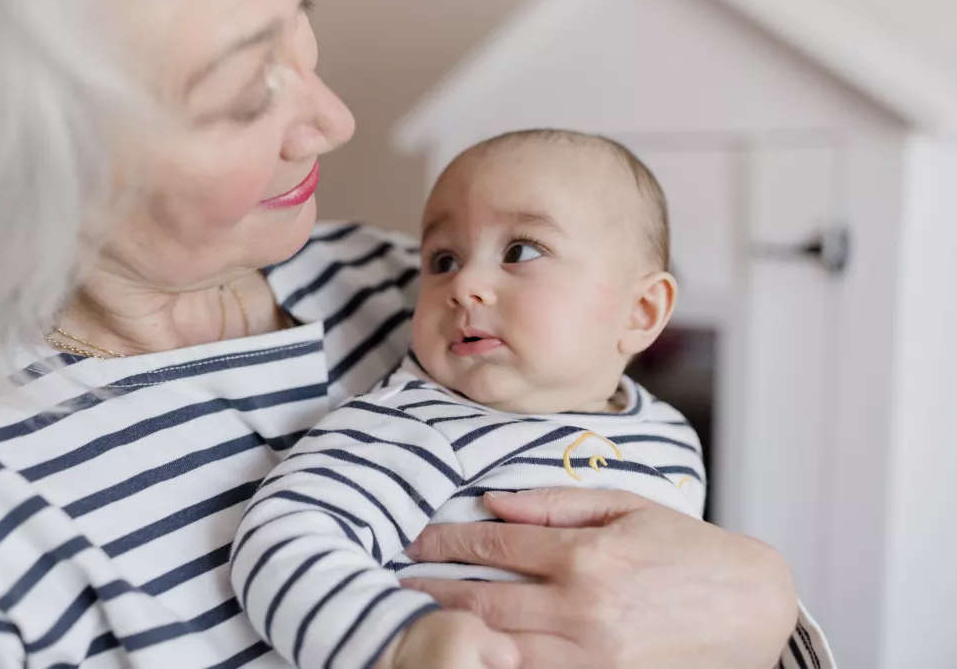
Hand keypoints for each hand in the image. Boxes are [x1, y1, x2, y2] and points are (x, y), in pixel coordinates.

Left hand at [402, 489, 798, 668]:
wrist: (752, 609)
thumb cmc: (688, 549)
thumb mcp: (626, 507)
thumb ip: (555, 503)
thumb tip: (493, 501)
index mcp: (586, 555)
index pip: (497, 545)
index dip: (450, 541)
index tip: (420, 539)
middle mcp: (582, 608)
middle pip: (485, 601)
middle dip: (435, 592)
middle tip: (401, 585)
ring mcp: (591, 656)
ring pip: (500, 648)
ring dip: (453, 634)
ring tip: (418, 623)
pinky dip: (499, 664)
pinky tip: (473, 652)